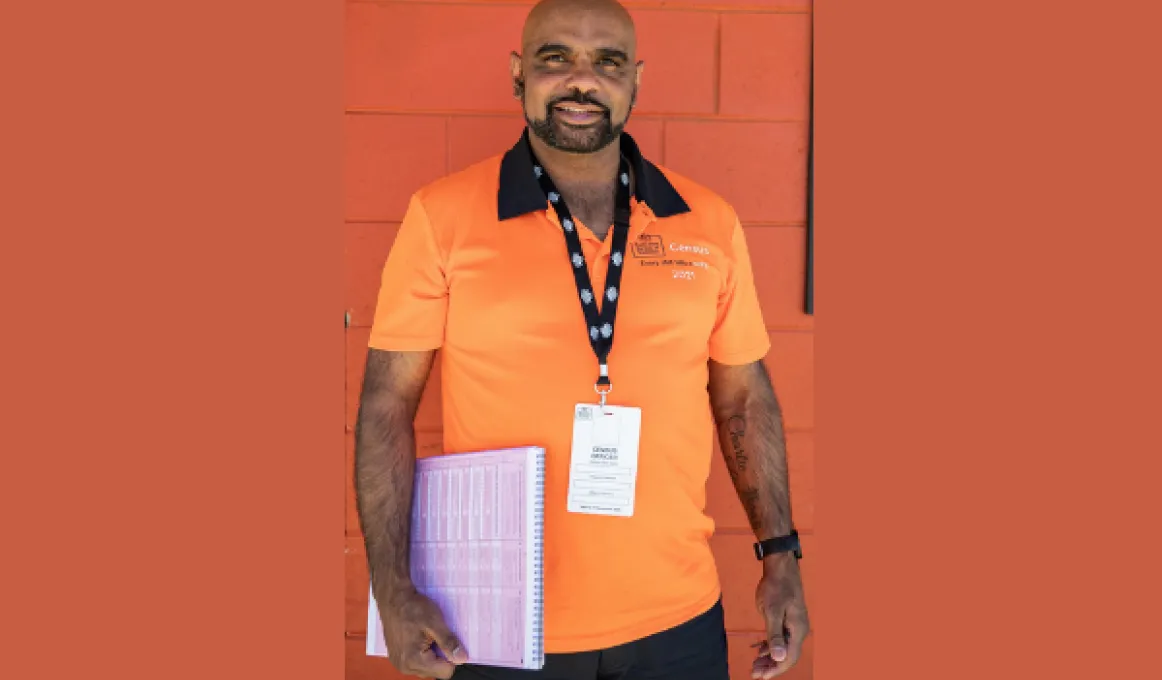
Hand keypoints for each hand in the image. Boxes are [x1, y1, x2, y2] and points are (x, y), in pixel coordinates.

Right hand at [379, 588, 467, 678]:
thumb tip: (462, 658)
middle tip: (435, 636)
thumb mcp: (435, 622)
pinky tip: (419, 638)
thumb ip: (449, 643)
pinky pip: (416, 663)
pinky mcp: (396, 658)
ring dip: (431, 655)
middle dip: (440, 656)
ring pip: (427, 668)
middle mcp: (405, 666)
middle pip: (435, 671)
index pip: (446, 672)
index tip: (447, 641)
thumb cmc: (412, 608)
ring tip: (426, 636)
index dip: (451, 656)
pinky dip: (421, 653)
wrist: (393, 599)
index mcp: (415, 660)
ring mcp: (399, 663)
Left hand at [751, 554, 809, 678]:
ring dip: (769, 658)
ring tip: (754, 665)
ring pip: (783, 648)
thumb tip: (779, 657)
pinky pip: (780, 639)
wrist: (781, 567)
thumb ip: (775, 635)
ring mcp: (793, 625)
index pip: (789, 658)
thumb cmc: (776, 587)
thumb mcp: (771, 611)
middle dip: (770, 666)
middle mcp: (798, 630)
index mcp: (798, 630)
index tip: (760, 677)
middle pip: (786, 656)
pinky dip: (770, 646)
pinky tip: (759, 651)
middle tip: (753, 673)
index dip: (775, 669)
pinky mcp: (787, 620)